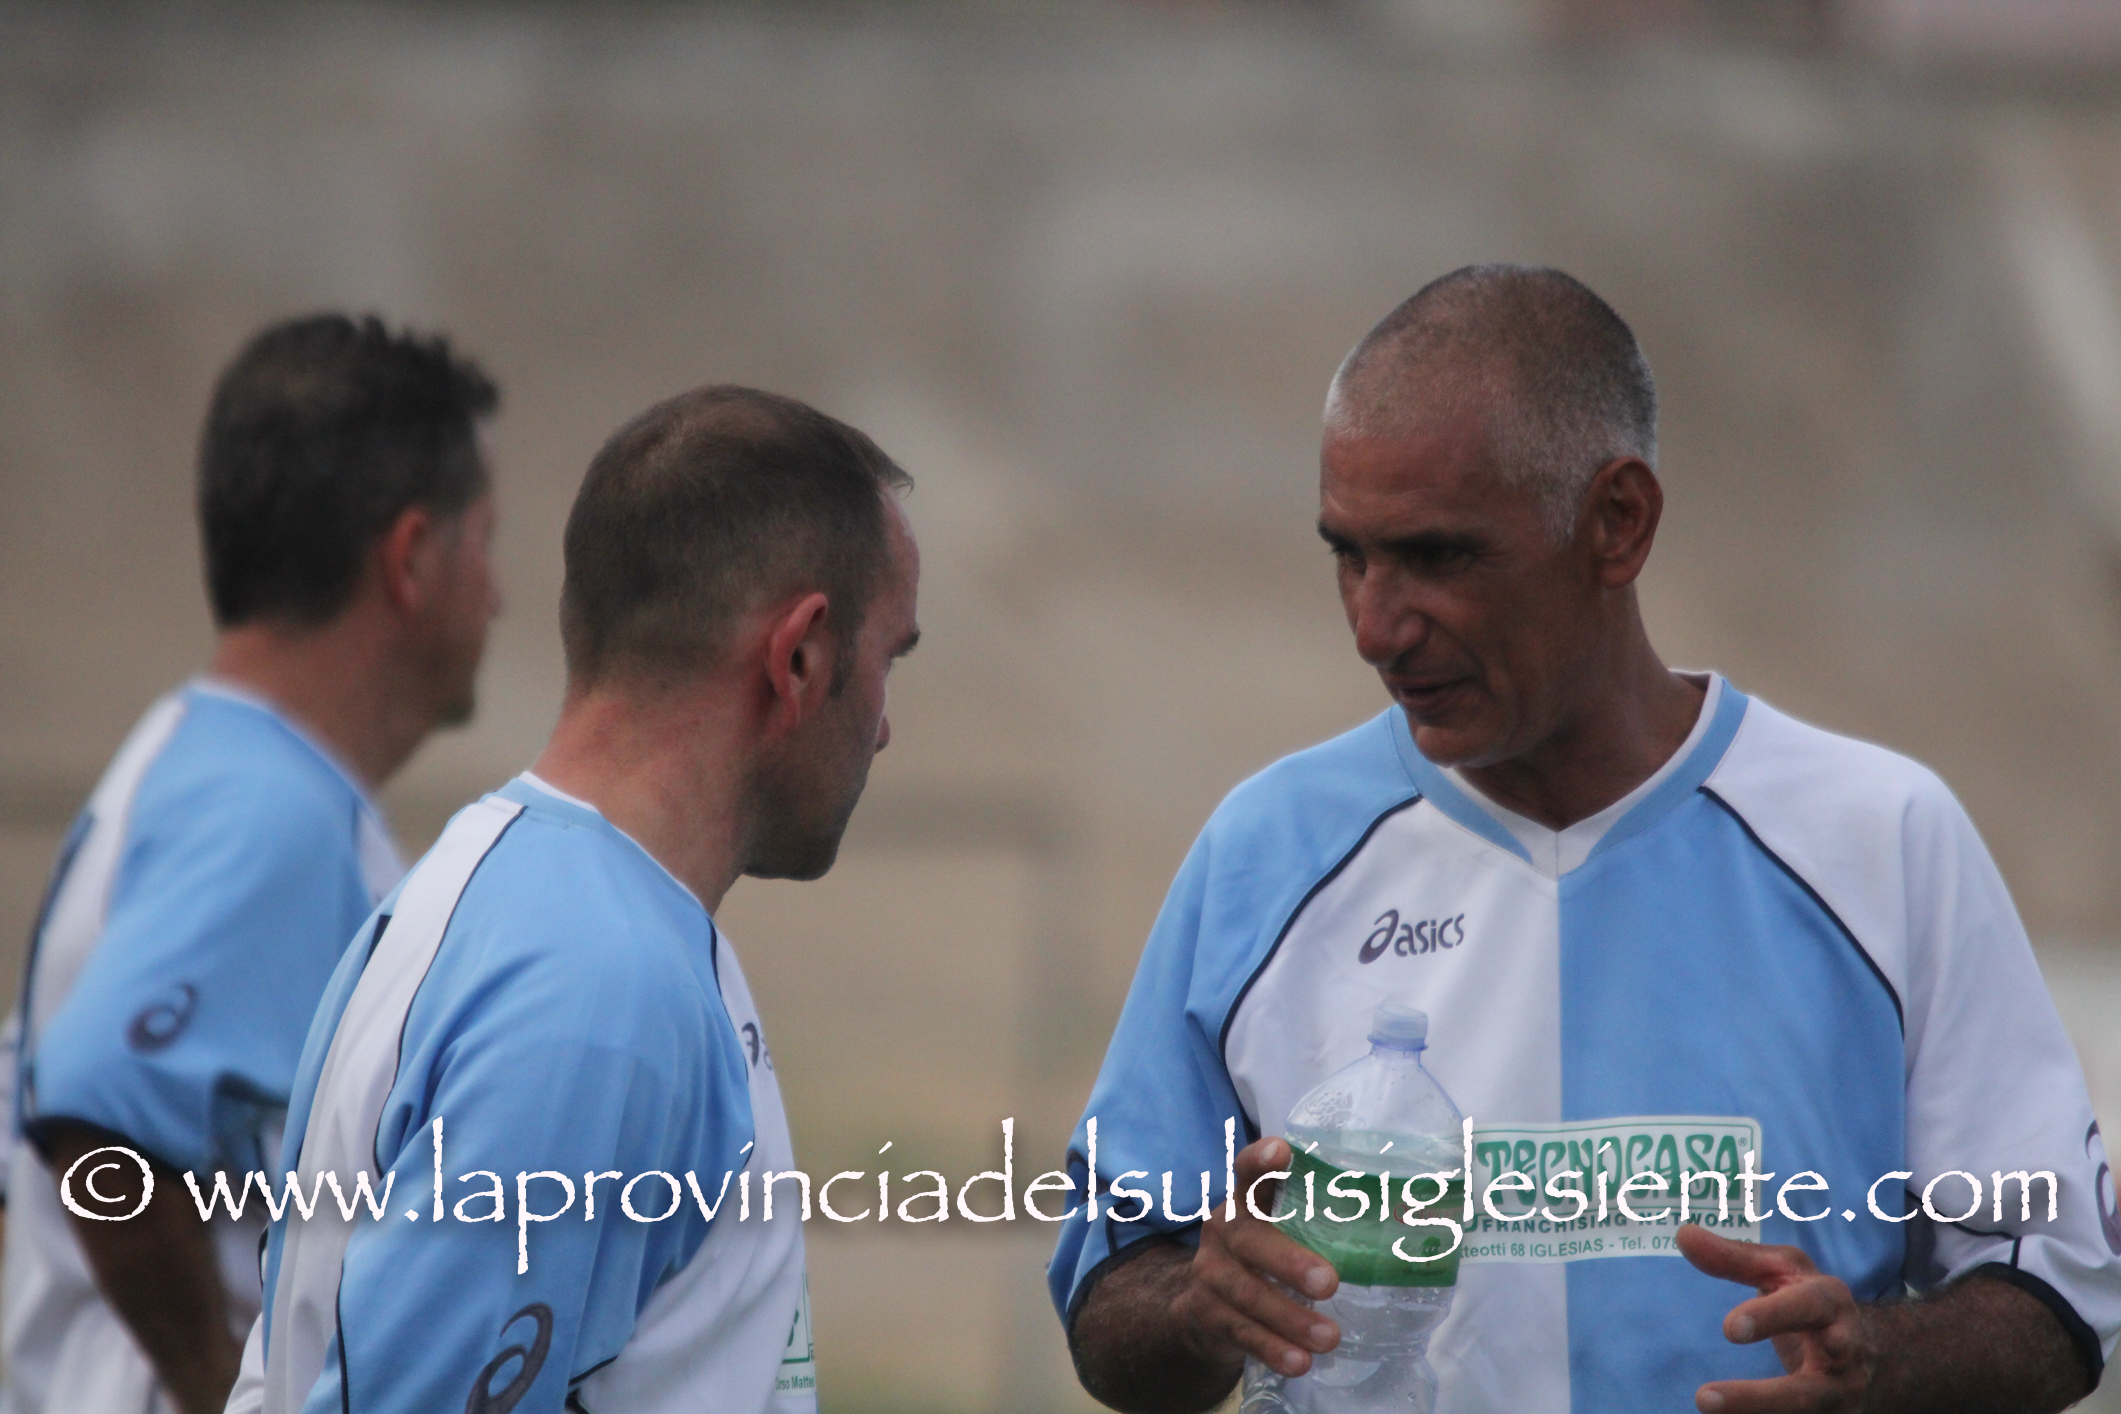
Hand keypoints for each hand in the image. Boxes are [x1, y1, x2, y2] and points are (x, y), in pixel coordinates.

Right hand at [1172, 1136, 1341, 1379]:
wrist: (1202, 1306)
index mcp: (1245, 1202)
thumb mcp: (1280, 1232)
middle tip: (1329, 1282)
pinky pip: (1241, 1331)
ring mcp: (1210, 1273)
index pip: (1247, 1171)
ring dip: (1291, 1318)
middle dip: (1289, 1261)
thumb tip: (1412, 1223)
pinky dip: (1272, 1348)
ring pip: (1248, 1293)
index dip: (1260, 1161)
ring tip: (1329, 1337)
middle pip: (1250, 1240)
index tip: (1280, 1151)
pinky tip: (1299, 1361)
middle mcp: (1223, 1230)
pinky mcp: (1206, 1313)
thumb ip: (1320, 1224)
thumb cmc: (1263, 1258)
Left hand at [1679, 1224, 1876, 1412]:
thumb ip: (1734, 1257)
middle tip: (1704, 1398)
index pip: (1808, 1307)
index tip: (1729, 1328)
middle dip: (1760, 1397)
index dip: (1772, 1316)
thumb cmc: (1808, 1299)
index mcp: (1831, 1303)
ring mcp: (1840, 1394)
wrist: (1871, 1348)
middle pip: (1809, 1385)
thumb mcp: (1780, 1270)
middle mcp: (1844, 1355)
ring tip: (1705, 1408)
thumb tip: (1684, 1235)